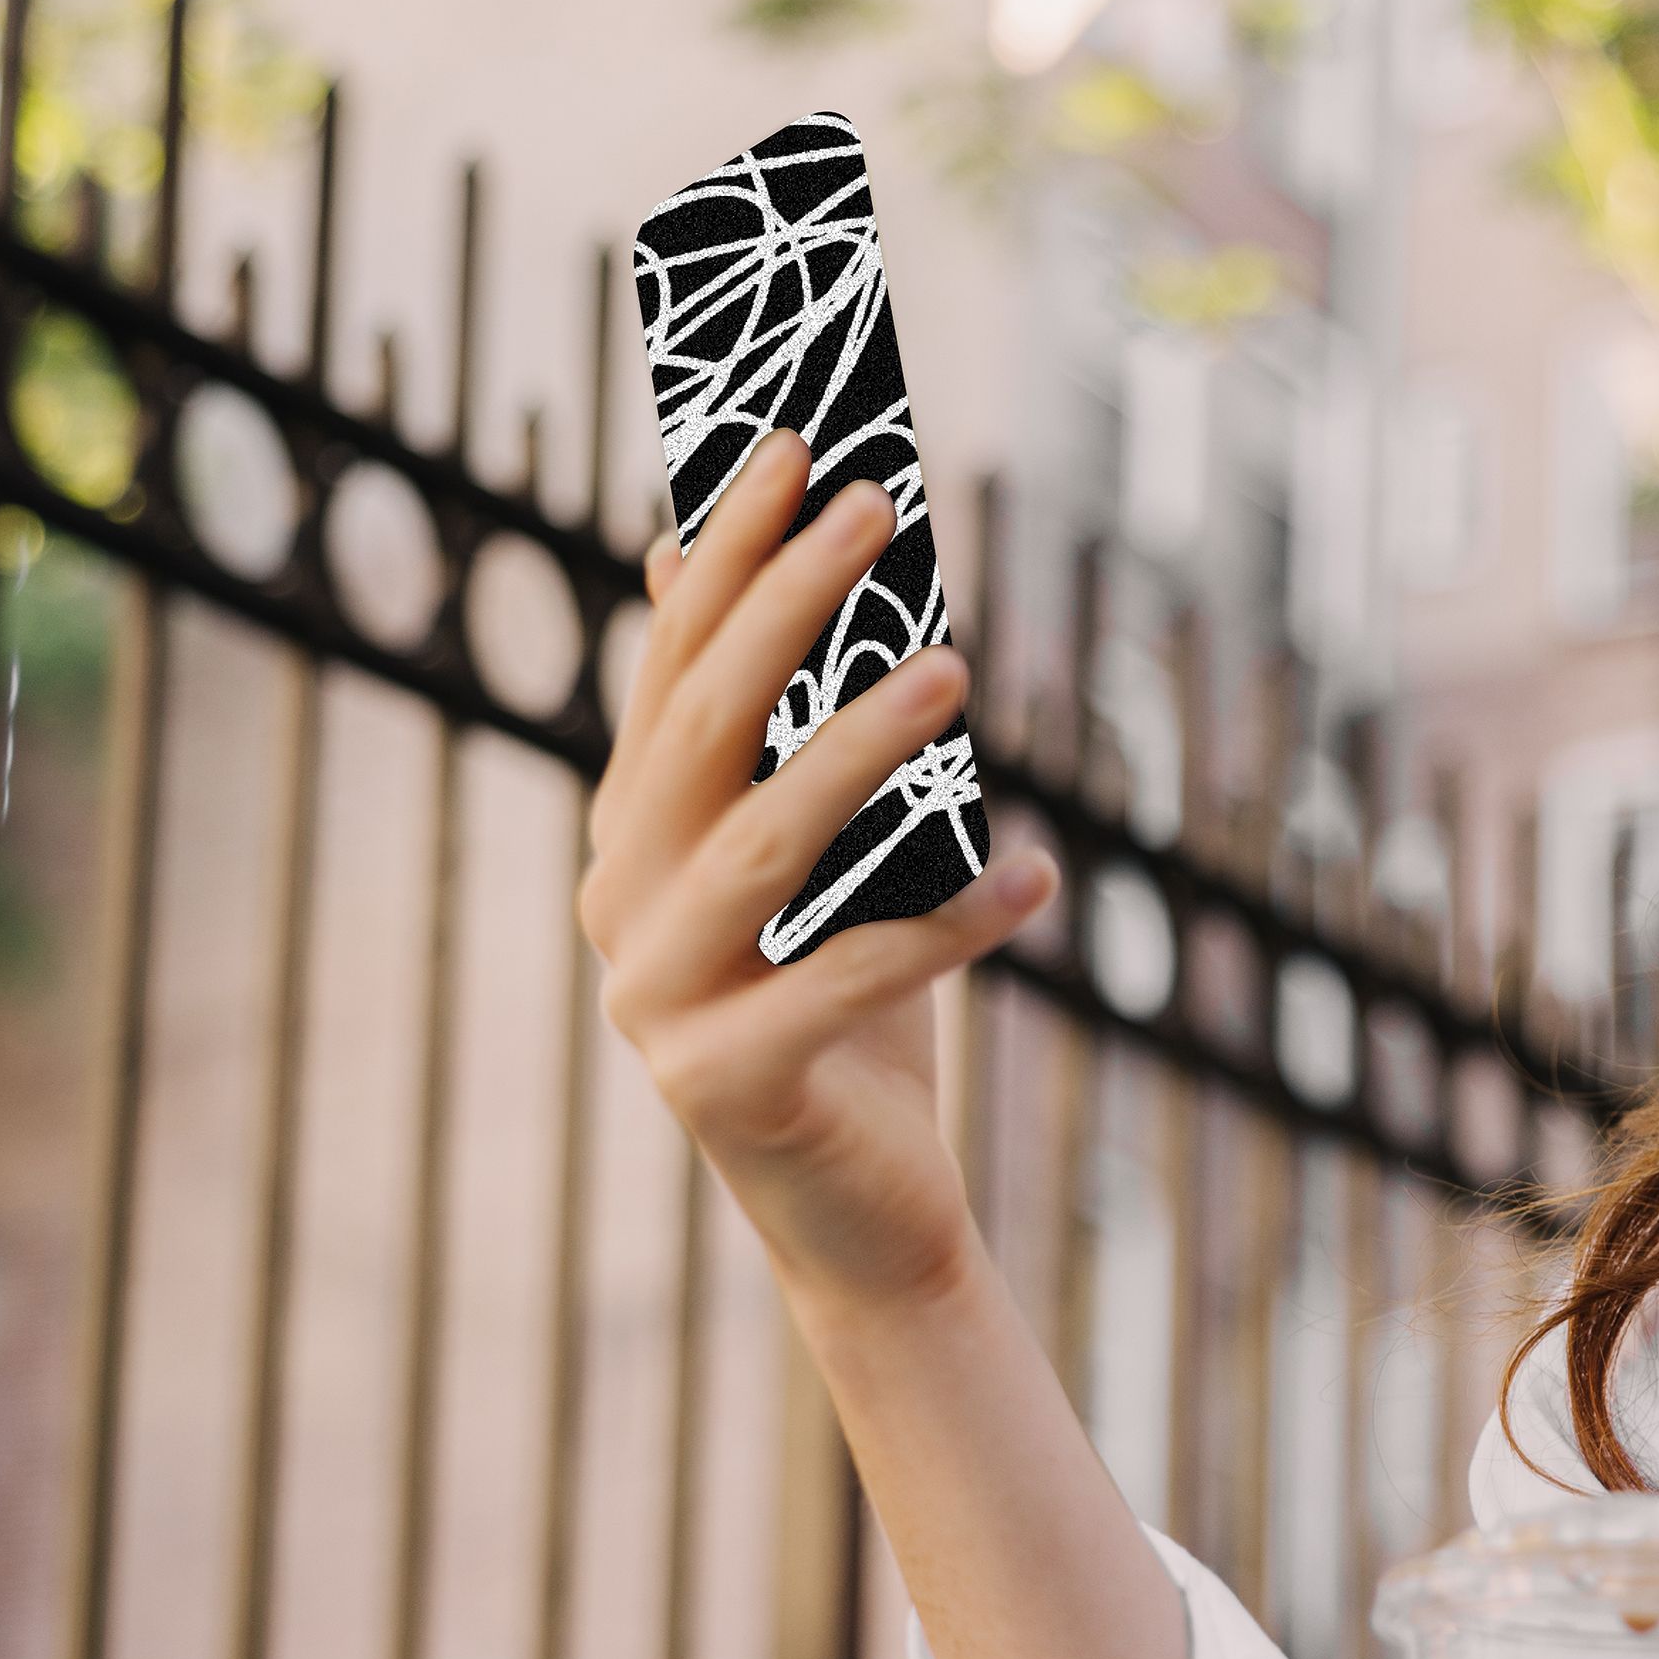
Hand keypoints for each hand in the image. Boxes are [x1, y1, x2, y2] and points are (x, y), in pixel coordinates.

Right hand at [585, 431, 1056, 1307]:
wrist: (866, 1215)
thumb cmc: (859, 1014)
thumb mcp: (834, 868)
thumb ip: (796, 743)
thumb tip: (782, 574)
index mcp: (631, 837)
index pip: (671, 668)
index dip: (726, 554)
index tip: (791, 444)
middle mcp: (619, 906)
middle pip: (704, 729)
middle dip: (788, 604)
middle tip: (876, 507)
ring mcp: (658, 1001)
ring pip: (766, 843)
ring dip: (864, 746)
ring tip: (956, 668)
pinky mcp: (728, 1082)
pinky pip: (851, 977)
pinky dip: (953, 922)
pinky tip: (1039, 871)